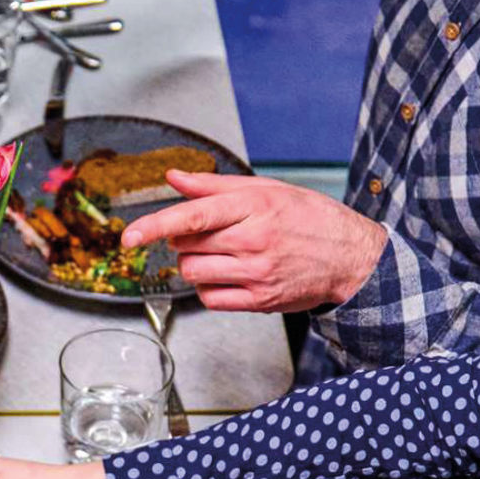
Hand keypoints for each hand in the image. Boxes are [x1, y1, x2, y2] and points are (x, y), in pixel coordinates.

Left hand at [121, 170, 387, 313]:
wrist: (350, 257)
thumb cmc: (308, 219)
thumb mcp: (267, 190)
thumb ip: (214, 187)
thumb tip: (174, 178)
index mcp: (255, 206)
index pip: (194, 215)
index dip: (157, 225)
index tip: (130, 236)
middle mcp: (254, 239)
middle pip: (186, 245)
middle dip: (187, 240)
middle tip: (213, 235)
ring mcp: (256, 272)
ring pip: (192, 273)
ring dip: (195, 265)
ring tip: (223, 255)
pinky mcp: (258, 300)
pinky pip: (208, 298)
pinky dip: (208, 289)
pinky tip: (228, 276)